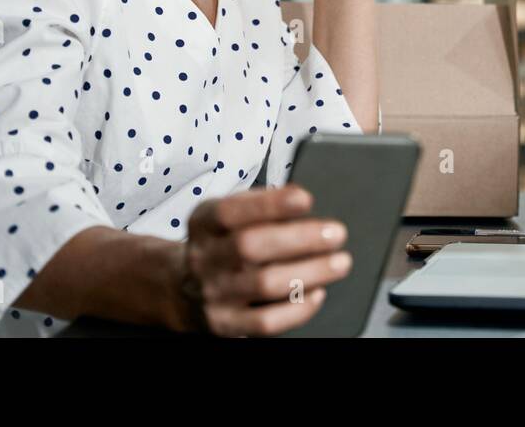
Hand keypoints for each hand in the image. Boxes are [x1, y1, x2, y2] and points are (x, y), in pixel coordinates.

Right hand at [179, 185, 350, 335]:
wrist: (184, 290)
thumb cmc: (221, 244)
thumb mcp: (228, 216)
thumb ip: (260, 204)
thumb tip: (300, 199)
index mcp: (204, 224)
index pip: (231, 211)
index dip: (269, 204)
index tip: (305, 199)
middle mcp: (205, 258)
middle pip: (250, 247)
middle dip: (300, 239)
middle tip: (336, 233)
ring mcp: (214, 294)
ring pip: (264, 284)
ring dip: (310, 272)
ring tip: (340, 262)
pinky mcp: (226, 324)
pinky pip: (266, 322)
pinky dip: (297, 308)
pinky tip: (317, 293)